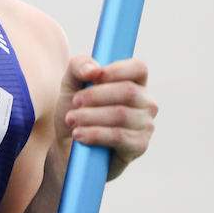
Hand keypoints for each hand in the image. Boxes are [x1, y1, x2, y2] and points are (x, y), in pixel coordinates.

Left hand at [54, 55, 156, 180]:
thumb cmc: (75, 111)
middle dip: (95, 96)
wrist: (67, 146)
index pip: (138, 68)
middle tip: (74, 102)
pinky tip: (79, 134)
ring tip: (71, 120)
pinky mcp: (140, 146)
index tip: (92, 78)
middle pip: (128, 91)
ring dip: (90, 116)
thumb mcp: (70, 84)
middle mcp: (145, 102)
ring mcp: (145, 125)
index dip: (116, 70)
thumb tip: (94, 69)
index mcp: (134, 83)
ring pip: (121, 114)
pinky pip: (119, 136)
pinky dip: (94, 134)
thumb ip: (78, 66)